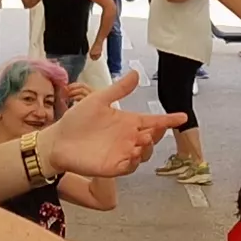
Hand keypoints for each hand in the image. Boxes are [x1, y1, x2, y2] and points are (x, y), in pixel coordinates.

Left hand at [41, 71, 182, 177]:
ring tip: (142, 140)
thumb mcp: (98, 100)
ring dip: (147, 148)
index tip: (182, 116)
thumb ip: (118, 90)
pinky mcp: (113, 167)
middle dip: (158, 134)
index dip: (169, 119)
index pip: (154, 121)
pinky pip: (130, 167)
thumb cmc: (77, 120)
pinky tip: (132, 154)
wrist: (58, 140)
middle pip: (153, 138)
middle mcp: (128, 138)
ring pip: (145, 154)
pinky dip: (134, 162)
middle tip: (154, 129)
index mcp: (128, 122)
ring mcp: (122, 153)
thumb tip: (136, 73)